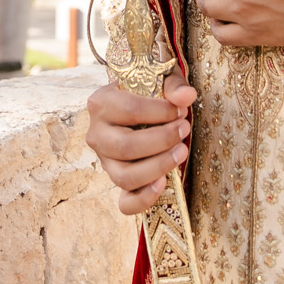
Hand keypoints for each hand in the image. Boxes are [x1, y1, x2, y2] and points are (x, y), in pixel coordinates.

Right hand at [85, 72, 197, 214]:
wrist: (138, 104)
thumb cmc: (149, 91)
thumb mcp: (160, 80)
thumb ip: (174, 85)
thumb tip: (187, 96)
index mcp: (101, 103)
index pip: (128, 110)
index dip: (159, 112)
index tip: (180, 110)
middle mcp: (97, 134)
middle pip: (126, 147)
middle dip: (161, 140)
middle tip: (184, 128)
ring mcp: (105, 162)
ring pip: (125, 176)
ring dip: (158, 166)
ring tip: (181, 151)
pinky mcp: (117, 181)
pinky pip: (125, 203)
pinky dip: (144, 198)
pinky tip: (164, 183)